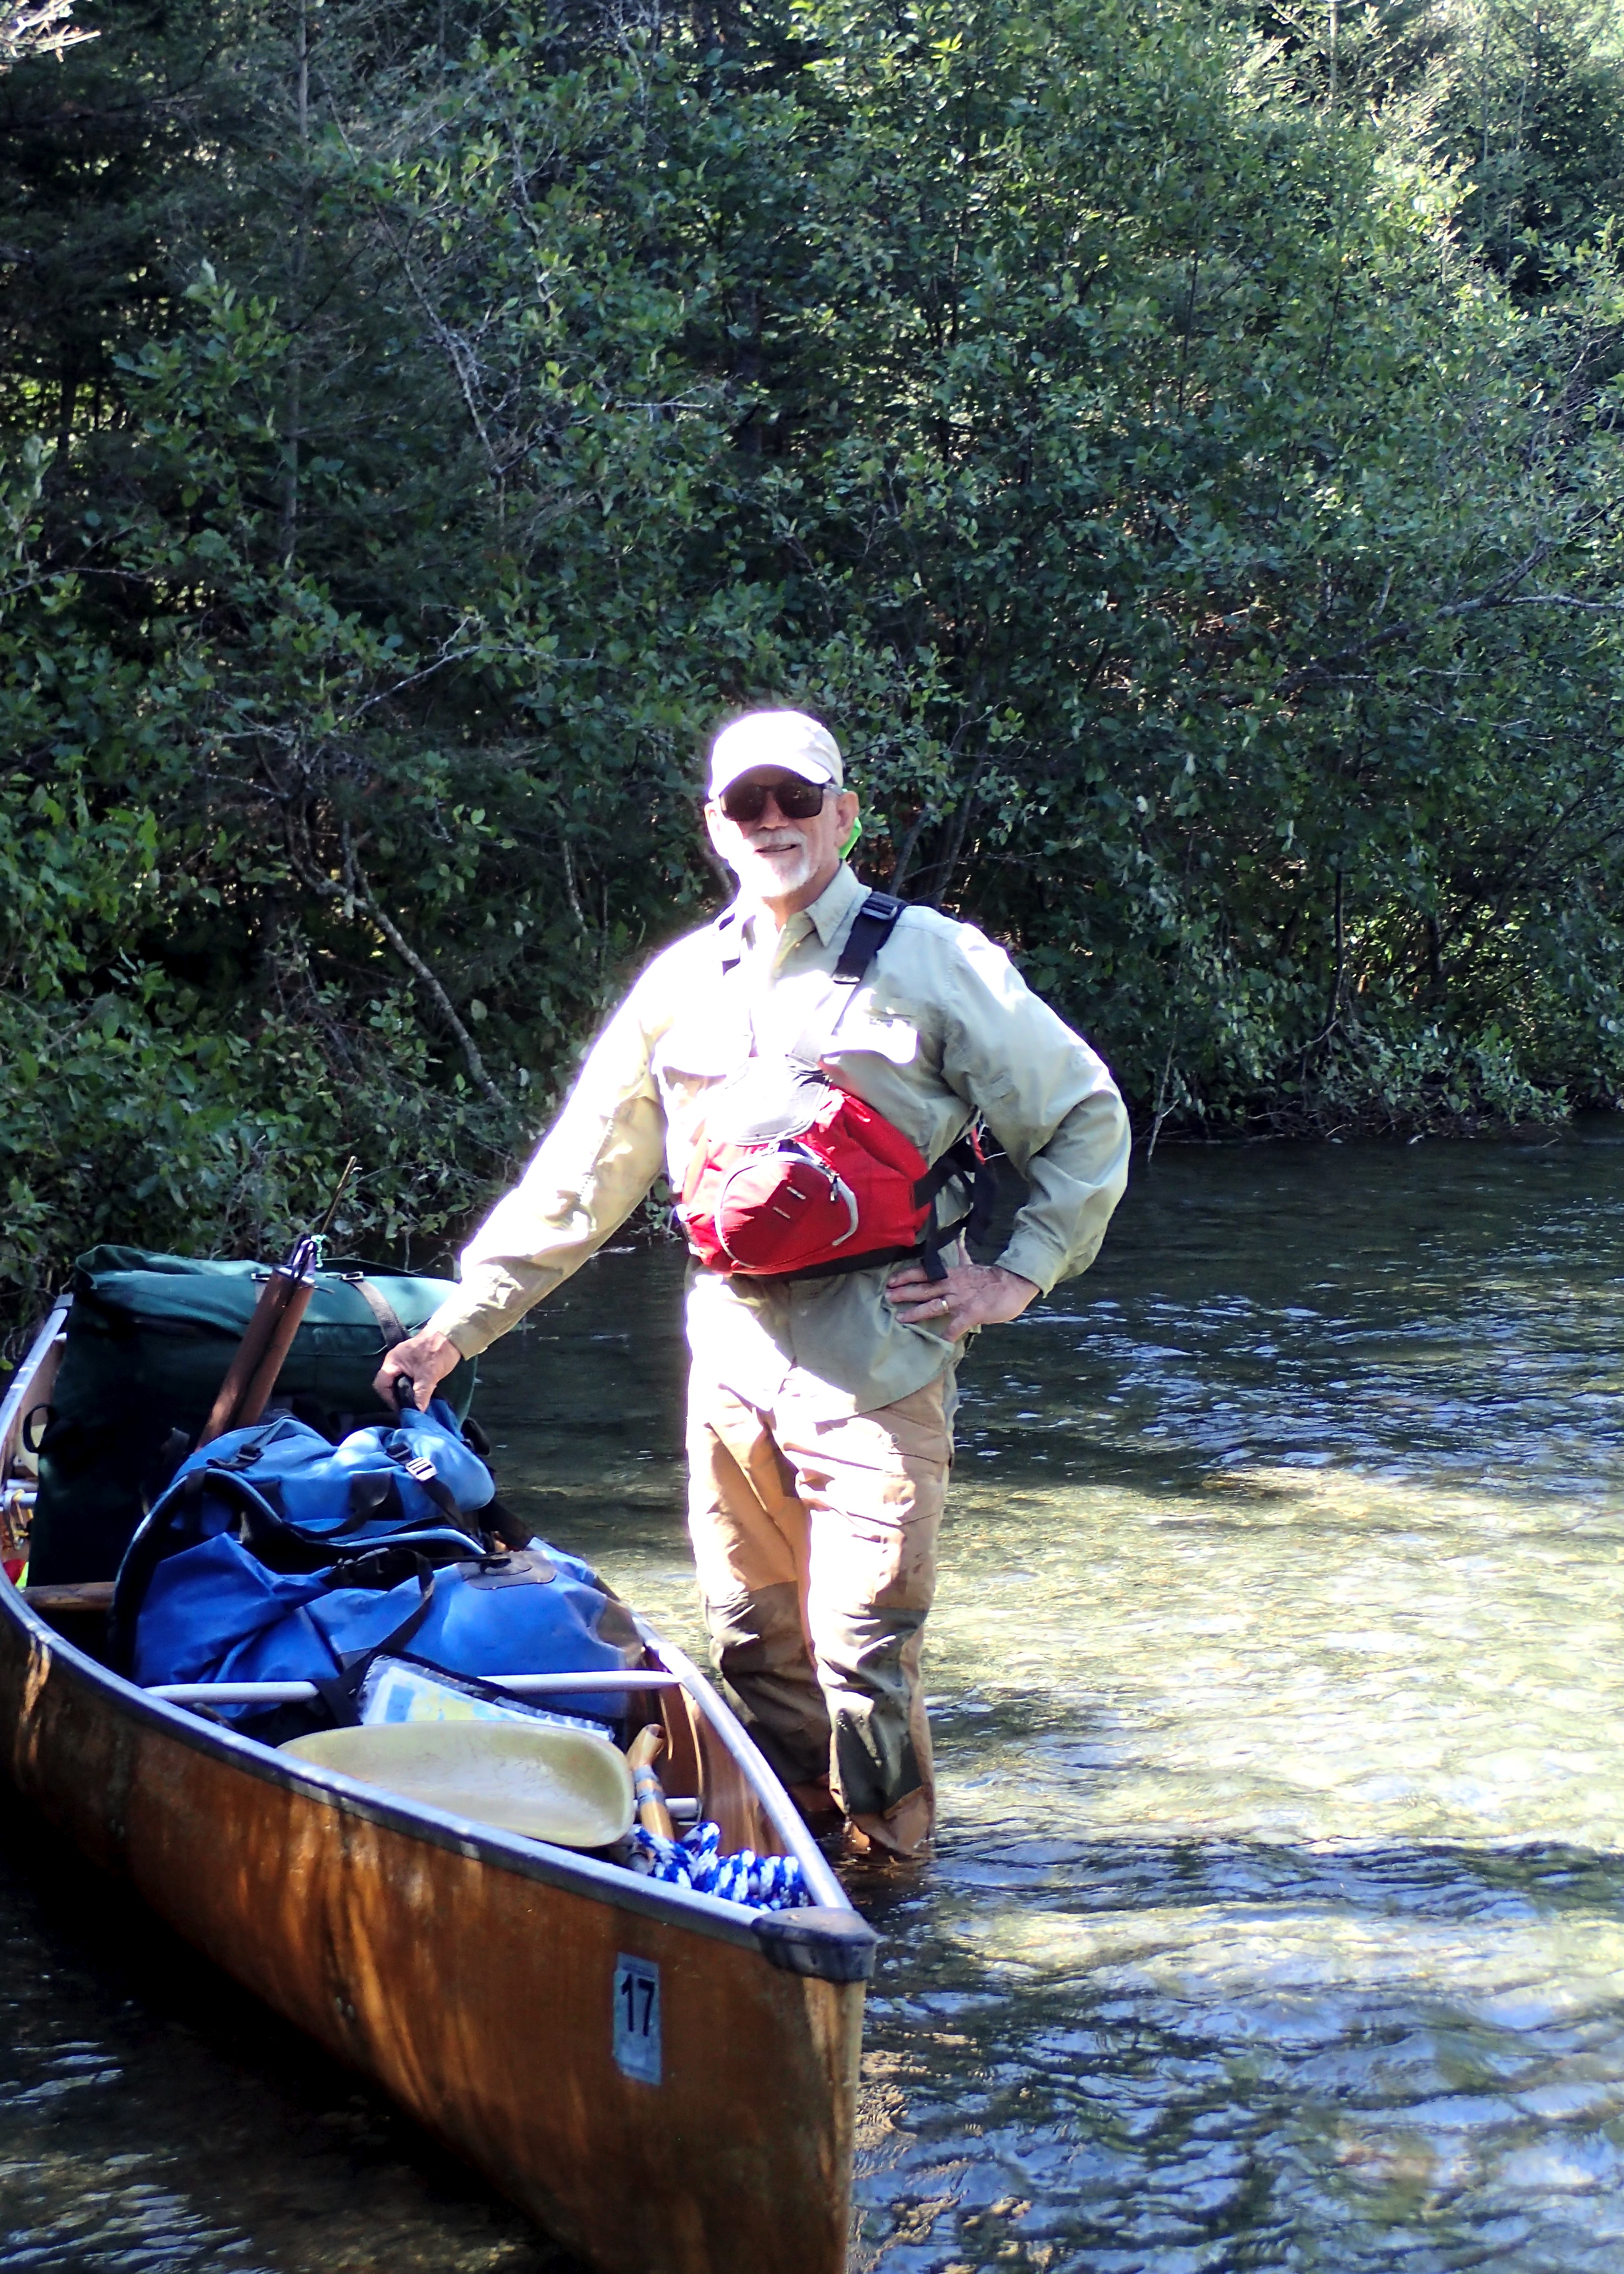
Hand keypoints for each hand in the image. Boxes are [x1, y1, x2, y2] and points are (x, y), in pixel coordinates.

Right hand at [373, 1328, 461, 1410]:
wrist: (451, 1335)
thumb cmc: (437, 1352)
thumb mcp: (429, 1376)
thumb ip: (421, 1394)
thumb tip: (418, 1412)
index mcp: (392, 1362)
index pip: (381, 1385)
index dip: (389, 1399)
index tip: (401, 1408)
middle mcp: (394, 1362)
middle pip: (389, 1385)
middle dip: (398, 1397)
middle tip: (409, 1408)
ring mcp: (403, 1362)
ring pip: (399, 1382)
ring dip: (406, 1393)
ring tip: (415, 1404)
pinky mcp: (413, 1363)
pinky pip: (407, 1378)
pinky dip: (412, 1387)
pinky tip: (421, 1394)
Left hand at [883, 1260, 1038, 1339]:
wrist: (1015, 1284)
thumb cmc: (994, 1278)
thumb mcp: (973, 1264)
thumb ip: (962, 1255)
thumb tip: (958, 1240)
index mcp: (952, 1274)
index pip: (925, 1273)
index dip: (907, 1276)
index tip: (891, 1280)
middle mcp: (953, 1285)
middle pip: (924, 1289)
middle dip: (905, 1293)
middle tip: (886, 1296)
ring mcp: (962, 1299)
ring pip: (935, 1306)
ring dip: (917, 1312)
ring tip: (900, 1318)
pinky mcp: (973, 1312)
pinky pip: (956, 1325)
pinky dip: (947, 1334)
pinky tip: (937, 1343)